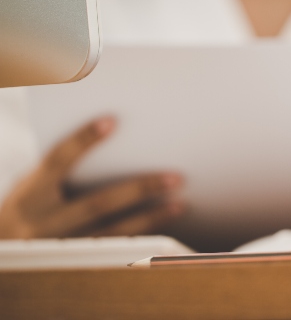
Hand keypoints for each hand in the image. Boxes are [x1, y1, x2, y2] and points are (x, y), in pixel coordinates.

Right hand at [0, 116, 184, 238]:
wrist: (6, 251)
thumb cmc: (30, 207)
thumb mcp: (33, 186)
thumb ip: (63, 169)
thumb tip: (114, 136)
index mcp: (30, 195)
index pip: (57, 161)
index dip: (83, 140)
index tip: (112, 121)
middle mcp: (43, 223)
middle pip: (98, 203)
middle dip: (140, 189)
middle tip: (176, 177)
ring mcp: (62, 248)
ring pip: (113, 233)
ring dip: (150, 218)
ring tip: (179, 203)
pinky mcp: (77, 265)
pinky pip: (116, 252)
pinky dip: (144, 238)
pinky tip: (166, 227)